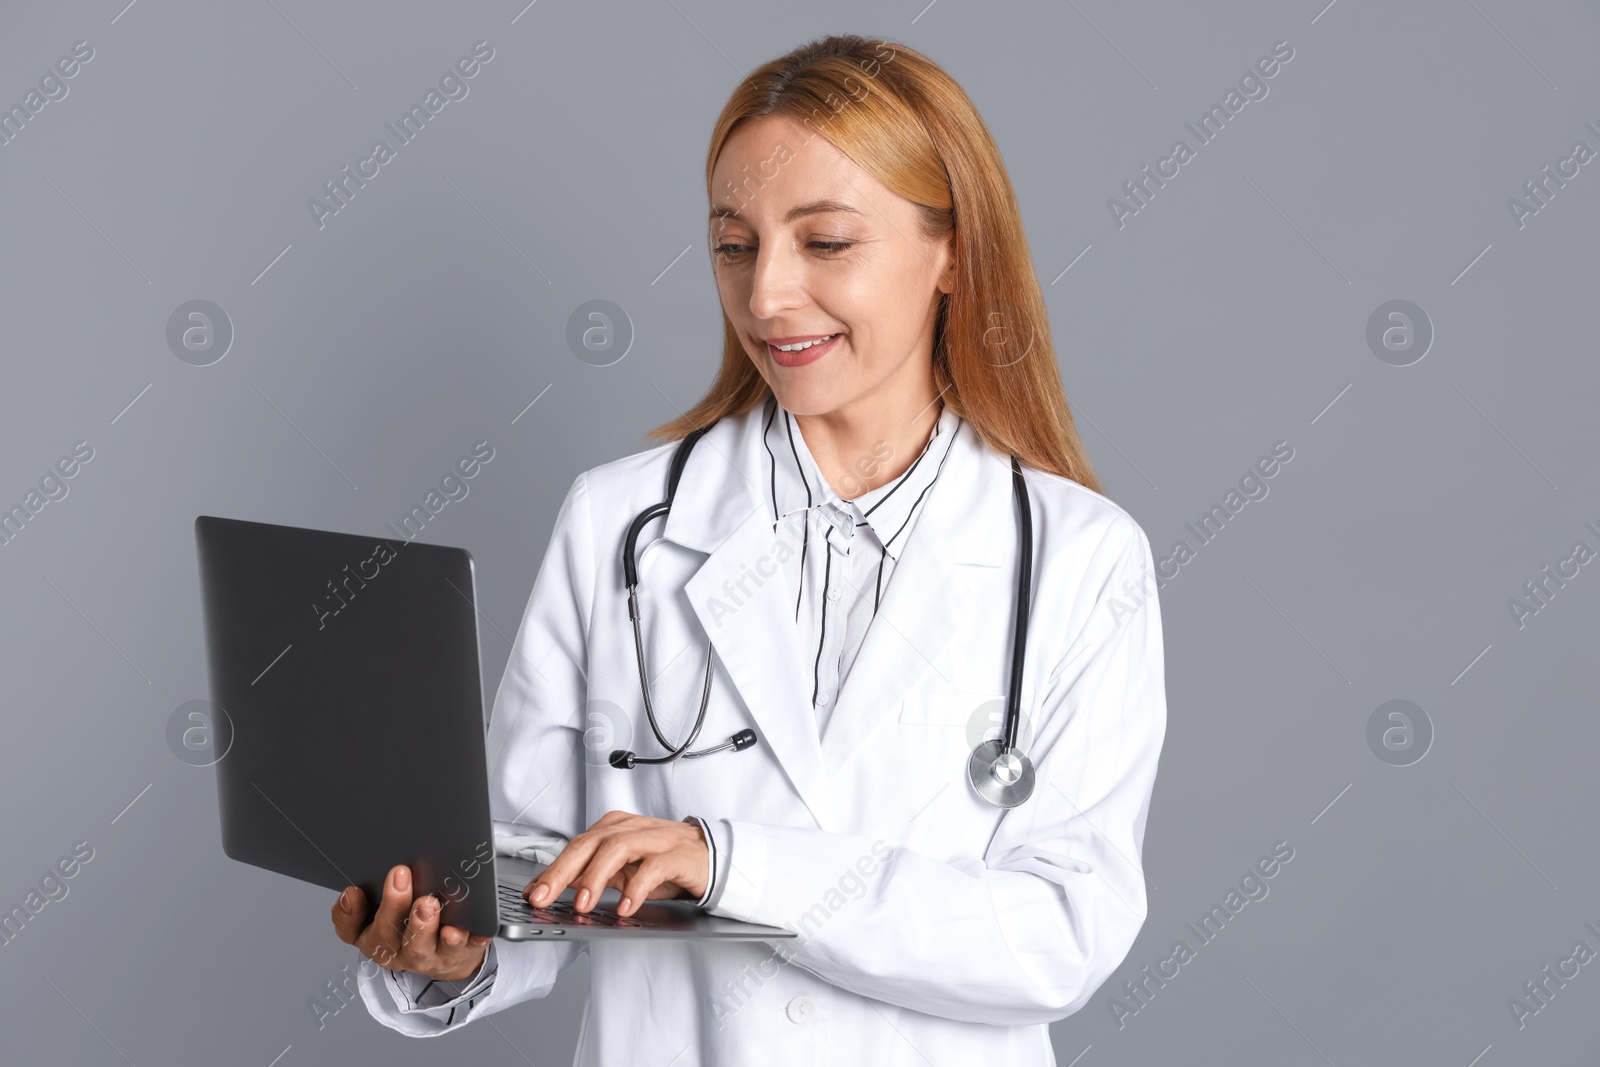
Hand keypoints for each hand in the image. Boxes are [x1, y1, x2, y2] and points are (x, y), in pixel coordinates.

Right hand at [331, 864, 490, 982]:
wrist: (446, 960)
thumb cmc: (407, 933)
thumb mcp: (375, 923)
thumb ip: (356, 909)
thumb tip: (351, 893)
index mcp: (376, 941)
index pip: (352, 931)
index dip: (349, 912)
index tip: (355, 888)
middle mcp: (400, 951)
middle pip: (389, 936)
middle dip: (393, 906)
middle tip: (401, 877)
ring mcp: (431, 955)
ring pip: (423, 946)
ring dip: (424, 926)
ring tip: (428, 905)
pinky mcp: (460, 954)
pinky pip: (466, 949)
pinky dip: (470, 939)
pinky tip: (473, 929)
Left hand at [524, 811, 707, 917]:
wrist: (713, 857)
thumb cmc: (665, 863)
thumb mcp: (624, 870)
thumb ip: (593, 874)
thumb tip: (551, 888)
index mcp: (616, 828)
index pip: (577, 845)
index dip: (551, 868)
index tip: (531, 893)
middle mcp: (633, 828)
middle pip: (591, 842)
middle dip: (563, 870)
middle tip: (544, 897)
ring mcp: (657, 839)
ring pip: (618, 847)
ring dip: (596, 876)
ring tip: (582, 904)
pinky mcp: (679, 855)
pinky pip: (654, 867)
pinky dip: (637, 887)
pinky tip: (626, 907)